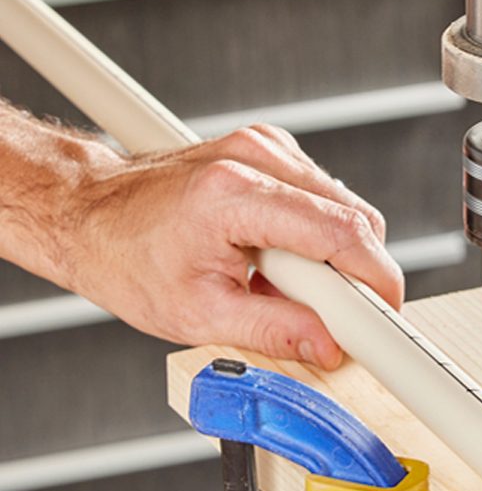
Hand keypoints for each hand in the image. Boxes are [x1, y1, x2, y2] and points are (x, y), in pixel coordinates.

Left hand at [55, 125, 402, 368]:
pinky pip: (322, 197)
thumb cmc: (123, 255)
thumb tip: (328, 344)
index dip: (376, 281)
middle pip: (353, 219)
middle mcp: (258, 157)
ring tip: (281, 285)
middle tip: (330, 317)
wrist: (86, 211)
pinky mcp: (270, 149)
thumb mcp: (196, 313)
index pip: (341, 234)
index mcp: (236, 194)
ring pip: (343, 208)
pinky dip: (313, 236)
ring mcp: (266, 147)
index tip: (386, 319)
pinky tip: (276, 258)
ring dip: (331, 257)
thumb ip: (274, 330)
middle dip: (354, 276)